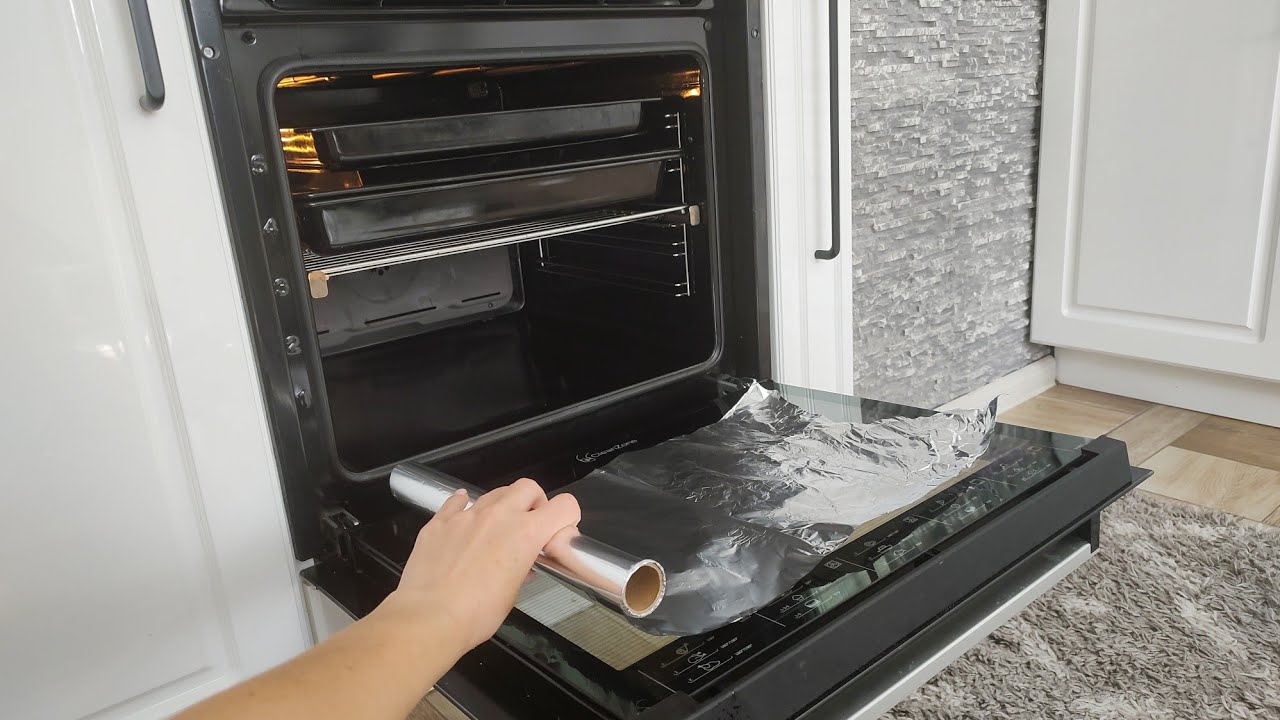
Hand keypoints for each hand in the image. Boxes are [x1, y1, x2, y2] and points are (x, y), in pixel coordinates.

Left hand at [382, 478, 580, 653]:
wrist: (429, 618)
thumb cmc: (473, 614)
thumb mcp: (512, 594)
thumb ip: (522, 569)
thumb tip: (522, 566)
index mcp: (525, 534)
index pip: (564, 506)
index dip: (567, 517)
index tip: (560, 529)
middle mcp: (498, 516)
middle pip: (528, 487)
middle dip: (535, 502)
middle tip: (530, 524)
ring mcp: (466, 515)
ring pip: (495, 493)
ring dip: (503, 506)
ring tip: (497, 529)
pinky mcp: (440, 521)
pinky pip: (457, 502)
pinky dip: (465, 506)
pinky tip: (465, 517)